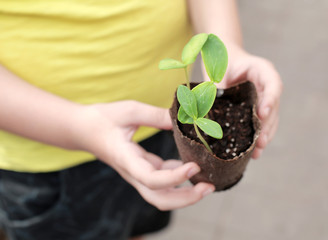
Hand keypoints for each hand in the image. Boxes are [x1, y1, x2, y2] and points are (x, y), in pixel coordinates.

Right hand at [81, 101, 214, 210]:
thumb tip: (184, 118)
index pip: (152, 179)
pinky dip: (178, 177)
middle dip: (186, 198)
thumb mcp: (129, 111)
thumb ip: (156, 115)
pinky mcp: (141, 170)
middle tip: (209, 187)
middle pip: (159, 199)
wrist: (83, 129)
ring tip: (206, 181)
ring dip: (184, 193)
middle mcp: (132, 173)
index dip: (175, 177)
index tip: (194, 165)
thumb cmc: (102, 119)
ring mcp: (137, 174)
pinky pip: (162, 181)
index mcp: (126, 159)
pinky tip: (189, 164)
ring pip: (161, 195)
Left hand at [214, 46, 282, 158]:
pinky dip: (259, 136)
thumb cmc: (220, 62)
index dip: (269, 100)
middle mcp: (268, 84)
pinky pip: (263, 123)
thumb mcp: (218, 70)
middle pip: (273, 107)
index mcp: (262, 70)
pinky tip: (254, 152)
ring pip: (271, 118)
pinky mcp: (258, 107)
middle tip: (261, 142)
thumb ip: (218, 87)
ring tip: (258, 152)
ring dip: (265, 136)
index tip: (262, 114)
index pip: (273, 84)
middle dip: (267, 126)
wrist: (224, 59)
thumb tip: (209, 112)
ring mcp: (265, 97)